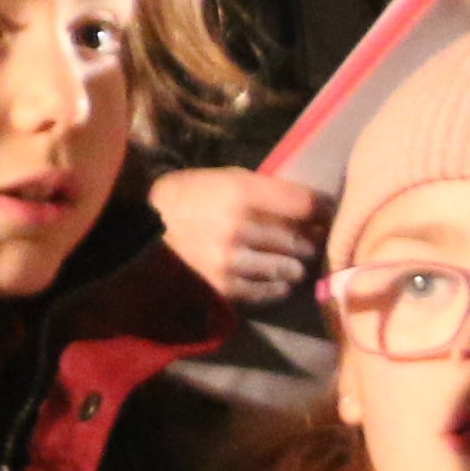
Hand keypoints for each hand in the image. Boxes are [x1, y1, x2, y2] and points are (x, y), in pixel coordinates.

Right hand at [154, 164, 329, 307]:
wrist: (137, 233)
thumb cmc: (183, 198)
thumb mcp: (222, 178)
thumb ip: (263, 191)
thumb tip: (307, 207)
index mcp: (241, 193)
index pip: (306, 203)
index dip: (326, 210)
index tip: (332, 214)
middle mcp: (240, 227)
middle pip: (300, 240)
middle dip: (308, 242)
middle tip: (308, 242)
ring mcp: (231, 261)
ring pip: (287, 268)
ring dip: (292, 267)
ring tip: (289, 264)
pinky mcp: (223, 286)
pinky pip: (267, 291)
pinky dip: (276, 287)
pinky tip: (274, 281)